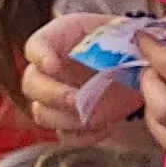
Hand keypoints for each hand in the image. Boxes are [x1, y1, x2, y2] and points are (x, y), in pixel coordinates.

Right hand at [18, 11, 130, 140]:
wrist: (134, 62)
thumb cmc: (123, 41)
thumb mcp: (122, 29)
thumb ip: (119, 36)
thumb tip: (132, 43)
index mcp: (58, 39)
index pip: (35, 46)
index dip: (39, 57)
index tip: (53, 65)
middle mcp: (49, 70)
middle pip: (31, 84)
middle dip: (53, 95)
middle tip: (76, 99)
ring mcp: (57, 98)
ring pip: (42, 114)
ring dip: (66, 119)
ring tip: (94, 116)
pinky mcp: (71, 120)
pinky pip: (65, 136)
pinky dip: (82, 137)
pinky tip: (104, 128)